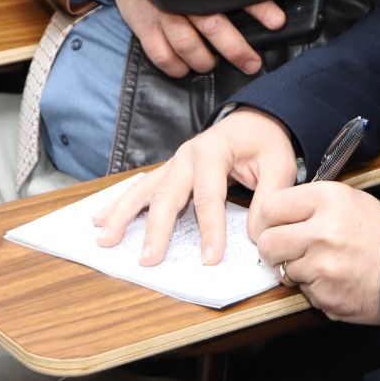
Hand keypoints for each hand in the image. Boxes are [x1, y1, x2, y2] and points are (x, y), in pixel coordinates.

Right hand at [94, 107, 297, 264]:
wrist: (254, 120)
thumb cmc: (265, 142)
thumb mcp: (279, 164)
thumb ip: (268, 198)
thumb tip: (257, 236)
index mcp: (213, 150)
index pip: (209, 196)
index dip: (210, 230)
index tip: (210, 260)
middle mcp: (187, 155)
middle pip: (167, 196)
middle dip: (156, 230)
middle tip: (148, 260)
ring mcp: (173, 163)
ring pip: (143, 190)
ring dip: (123, 215)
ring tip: (105, 238)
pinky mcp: (168, 171)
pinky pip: (141, 188)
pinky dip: (120, 204)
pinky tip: (100, 218)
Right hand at [97, 0, 278, 76]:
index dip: (259, 6)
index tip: (277, 22)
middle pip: (214, 25)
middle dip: (236, 49)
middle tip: (252, 63)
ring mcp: (161, 11)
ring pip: (188, 45)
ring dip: (204, 61)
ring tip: (211, 64)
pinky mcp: (143, 25)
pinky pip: (162, 55)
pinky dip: (176, 67)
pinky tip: (184, 68)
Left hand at [252, 182, 379, 323]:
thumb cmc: (379, 235)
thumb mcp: (347, 200)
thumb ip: (309, 203)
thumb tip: (272, 214)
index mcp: (326, 199)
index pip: (269, 207)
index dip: (265, 221)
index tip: (269, 227)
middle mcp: (322, 230)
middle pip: (267, 242)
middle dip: (272, 249)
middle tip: (286, 250)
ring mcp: (322, 265)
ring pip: (282, 270)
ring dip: (295, 270)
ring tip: (320, 263)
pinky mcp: (325, 293)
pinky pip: (302, 291)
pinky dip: (313, 288)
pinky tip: (333, 279)